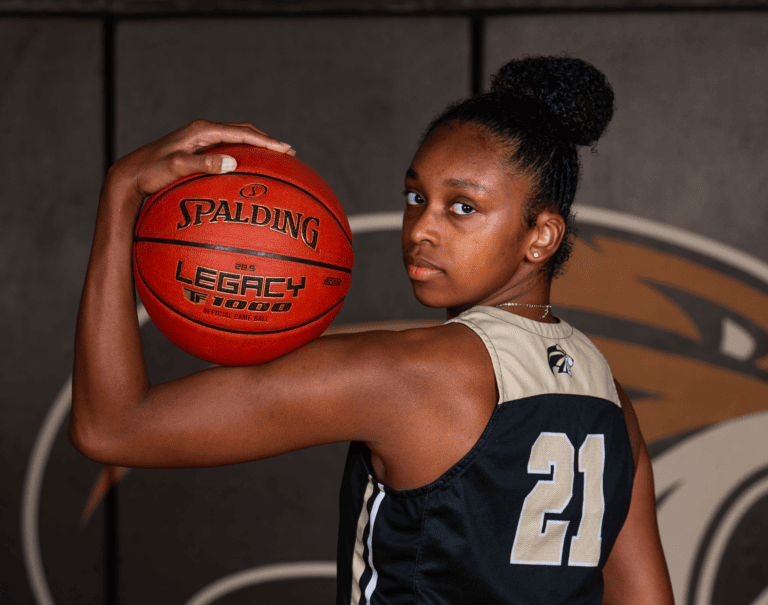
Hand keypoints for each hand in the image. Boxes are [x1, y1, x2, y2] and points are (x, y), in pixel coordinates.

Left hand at [103, 119, 294, 211]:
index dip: (266, 142)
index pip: (242, 132)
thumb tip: (233, 163)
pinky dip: (243, 153)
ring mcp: (199, 139)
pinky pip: (227, 147)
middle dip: (267, 140)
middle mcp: (202, 131)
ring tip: (274, 157)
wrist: (129, 175)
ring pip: (236, 137)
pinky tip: (248, 167)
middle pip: (243, 130)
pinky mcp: (196, 149)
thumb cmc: (151, 173)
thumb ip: (204, 164)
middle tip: (288, 153)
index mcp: (202, 131)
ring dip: (256, 145)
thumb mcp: (177, 168)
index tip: (286, 150)